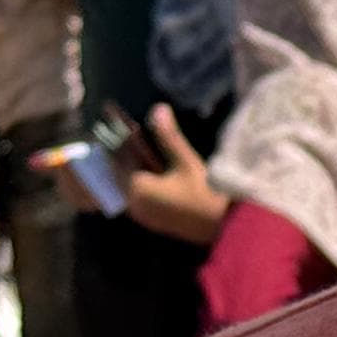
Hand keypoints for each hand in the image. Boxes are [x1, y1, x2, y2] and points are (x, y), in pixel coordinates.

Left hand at [117, 105, 227, 243]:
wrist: (223, 228)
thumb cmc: (205, 194)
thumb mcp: (186, 161)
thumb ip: (168, 136)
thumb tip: (158, 109)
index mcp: (137, 188)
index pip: (118, 160)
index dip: (116, 142)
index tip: (114, 125)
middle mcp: (134, 204)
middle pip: (119, 174)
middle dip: (123, 156)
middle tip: (125, 136)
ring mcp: (142, 215)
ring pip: (128, 186)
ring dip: (132, 170)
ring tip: (139, 151)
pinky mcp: (152, 221)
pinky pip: (137, 197)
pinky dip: (140, 183)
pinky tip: (151, 172)